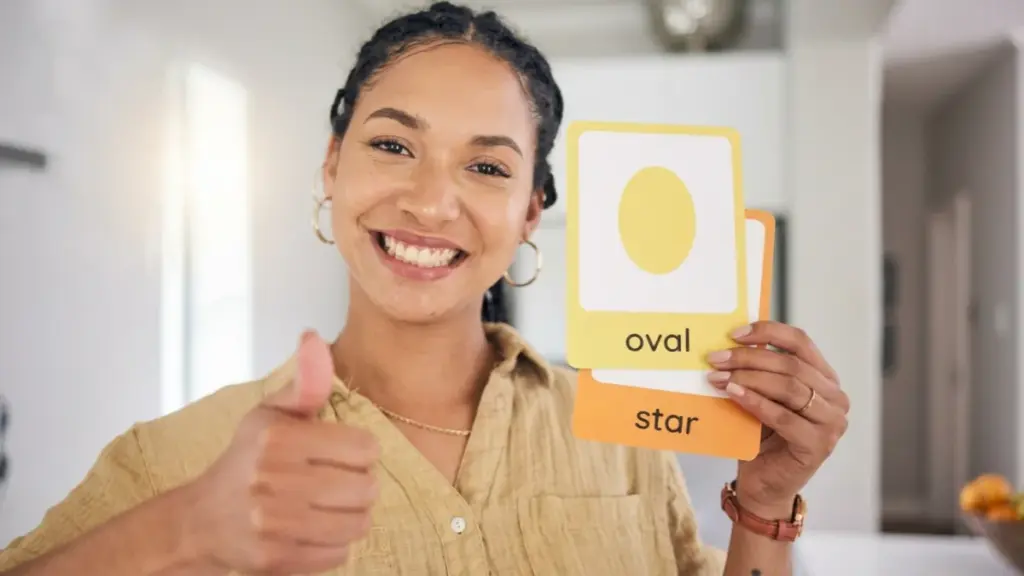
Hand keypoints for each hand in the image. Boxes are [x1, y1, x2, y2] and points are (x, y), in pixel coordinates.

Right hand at [184, 331, 380, 574]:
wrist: (200, 521)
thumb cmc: (245, 462)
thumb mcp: (271, 415)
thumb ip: (304, 383)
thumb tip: (314, 338)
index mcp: (278, 438)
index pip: (364, 448)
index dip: (359, 451)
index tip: (342, 453)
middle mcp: (273, 479)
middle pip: (366, 488)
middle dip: (359, 485)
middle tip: (338, 482)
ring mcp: (273, 523)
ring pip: (357, 523)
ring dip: (352, 516)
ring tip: (331, 506)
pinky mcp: (275, 559)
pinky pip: (339, 554)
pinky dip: (334, 544)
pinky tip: (315, 529)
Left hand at [706, 321, 848, 516]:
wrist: (763, 485)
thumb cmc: (762, 437)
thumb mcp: (762, 396)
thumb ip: (758, 372)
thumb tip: (729, 343)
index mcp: (824, 379)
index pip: (801, 343)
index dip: (768, 332)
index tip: (735, 333)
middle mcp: (835, 398)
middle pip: (791, 365)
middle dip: (749, 358)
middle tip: (716, 358)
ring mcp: (831, 423)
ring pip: (790, 387)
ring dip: (749, 378)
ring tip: (718, 376)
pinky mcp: (819, 445)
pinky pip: (784, 416)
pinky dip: (755, 402)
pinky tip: (733, 393)